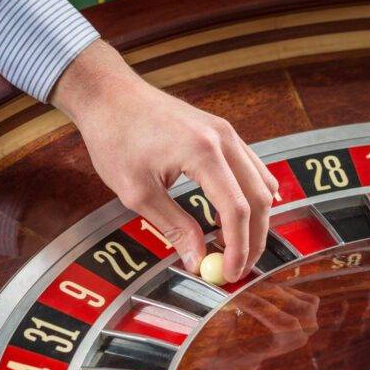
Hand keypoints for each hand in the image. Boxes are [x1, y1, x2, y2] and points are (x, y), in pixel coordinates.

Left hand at [51, 39, 277, 281]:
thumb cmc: (115, 138)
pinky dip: (252, 195)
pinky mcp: (221, 130)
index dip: (238, 248)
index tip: (229, 275)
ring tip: (238, 248)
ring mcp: (226, 131)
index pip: (236, 210)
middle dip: (254, 239)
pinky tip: (241, 215)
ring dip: (256, 219)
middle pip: (258, 198)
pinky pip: (251, 167)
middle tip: (239, 269)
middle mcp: (224, 139)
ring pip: (260, 182)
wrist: (108, 94)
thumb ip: (174, 227)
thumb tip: (197, 261)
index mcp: (203, 152)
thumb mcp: (137, 192)